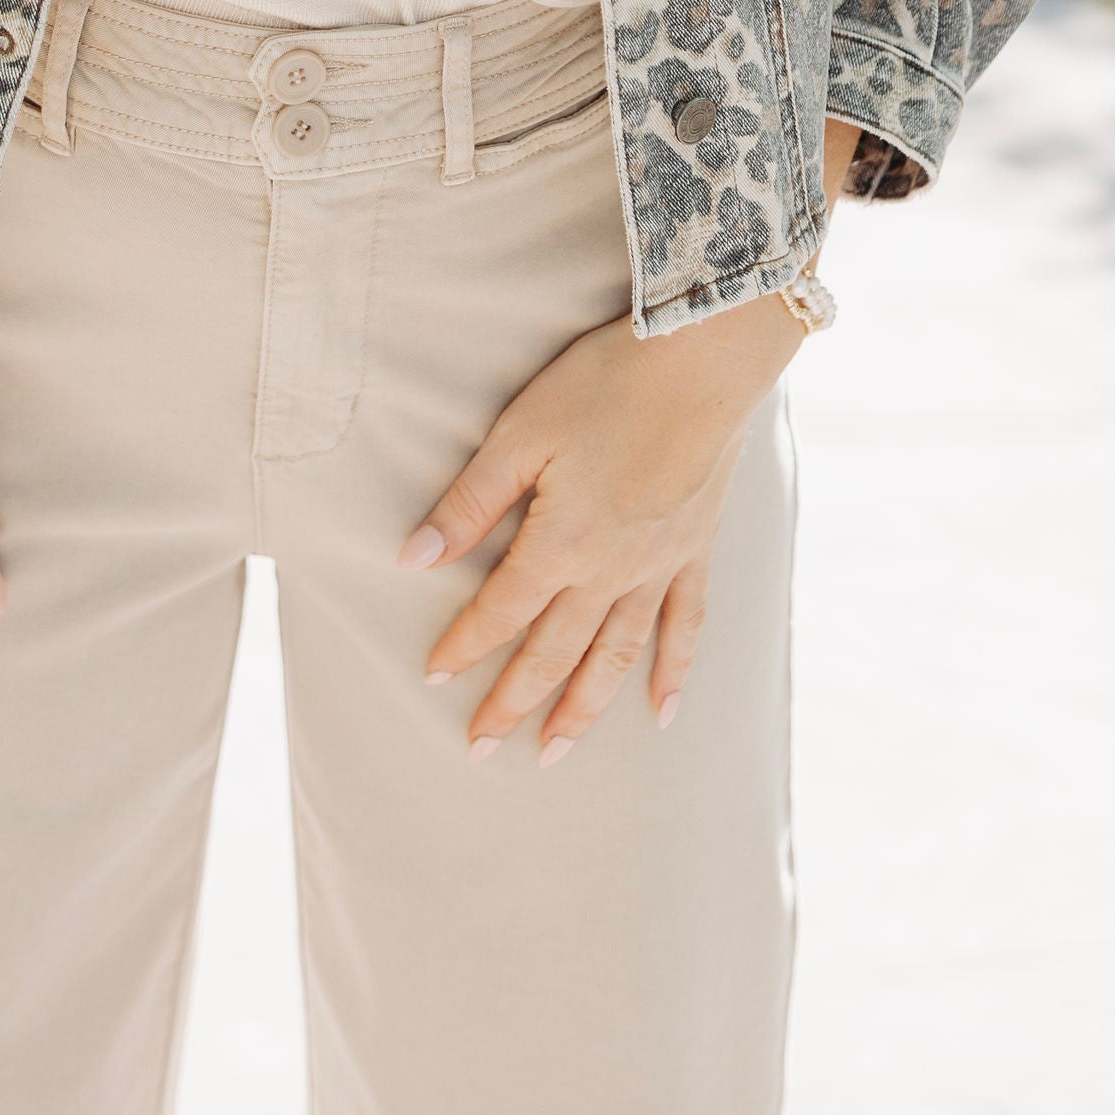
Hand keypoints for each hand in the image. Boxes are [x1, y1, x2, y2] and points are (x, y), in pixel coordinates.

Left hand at [400, 287, 801, 763]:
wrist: (700, 362)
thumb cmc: (603, 386)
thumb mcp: (520, 433)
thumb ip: (470, 503)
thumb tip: (414, 560)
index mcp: (560, 545)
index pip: (500, 612)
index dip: (464, 645)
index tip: (432, 677)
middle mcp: (610, 573)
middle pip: (553, 653)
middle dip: (513, 703)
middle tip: (480, 748)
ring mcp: (657, 567)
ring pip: (615, 657)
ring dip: (582, 709)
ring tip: (555, 752)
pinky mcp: (695, 550)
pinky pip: (685, 627)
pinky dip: (673, 673)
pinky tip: (662, 713)